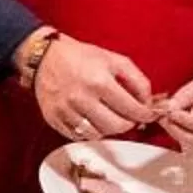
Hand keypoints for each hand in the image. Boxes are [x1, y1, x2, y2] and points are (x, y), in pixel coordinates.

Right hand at [32, 34, 155, 142]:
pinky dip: (90, 131)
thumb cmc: (80, 57)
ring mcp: (66, 111)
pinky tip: (93, 119)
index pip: (131, 109)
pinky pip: (79, 136)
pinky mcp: (55, 119)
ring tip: (110, 116)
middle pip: (116, 126)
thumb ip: (137, 80)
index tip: (147, 114)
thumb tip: (148, 102)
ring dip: (109, 128)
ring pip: (99, 134)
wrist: (44, 58)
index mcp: (99, 81)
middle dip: (129, 123)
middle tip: (130, 117)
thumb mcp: (114, 60)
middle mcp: (82, 98)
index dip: (144, 114)